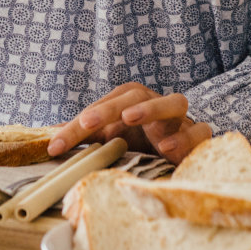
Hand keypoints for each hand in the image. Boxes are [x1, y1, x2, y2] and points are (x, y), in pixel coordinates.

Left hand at [46, 82, 213, 163]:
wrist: (183, 154)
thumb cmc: (144, 141)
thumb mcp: (112, 139)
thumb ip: (86, 137)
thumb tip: (49, 138)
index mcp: (130, 102)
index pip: (100, 106)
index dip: (76, 126)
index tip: (56, 145)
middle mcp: (155, 104)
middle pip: (133, 95)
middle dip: (109, 108)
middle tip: (88, 122)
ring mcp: (180, 119)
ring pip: (175, 102)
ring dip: (153, 109)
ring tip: (131, 119)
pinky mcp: (200, 136)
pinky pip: (201, 131)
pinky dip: (187, 138)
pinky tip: (168, 149)